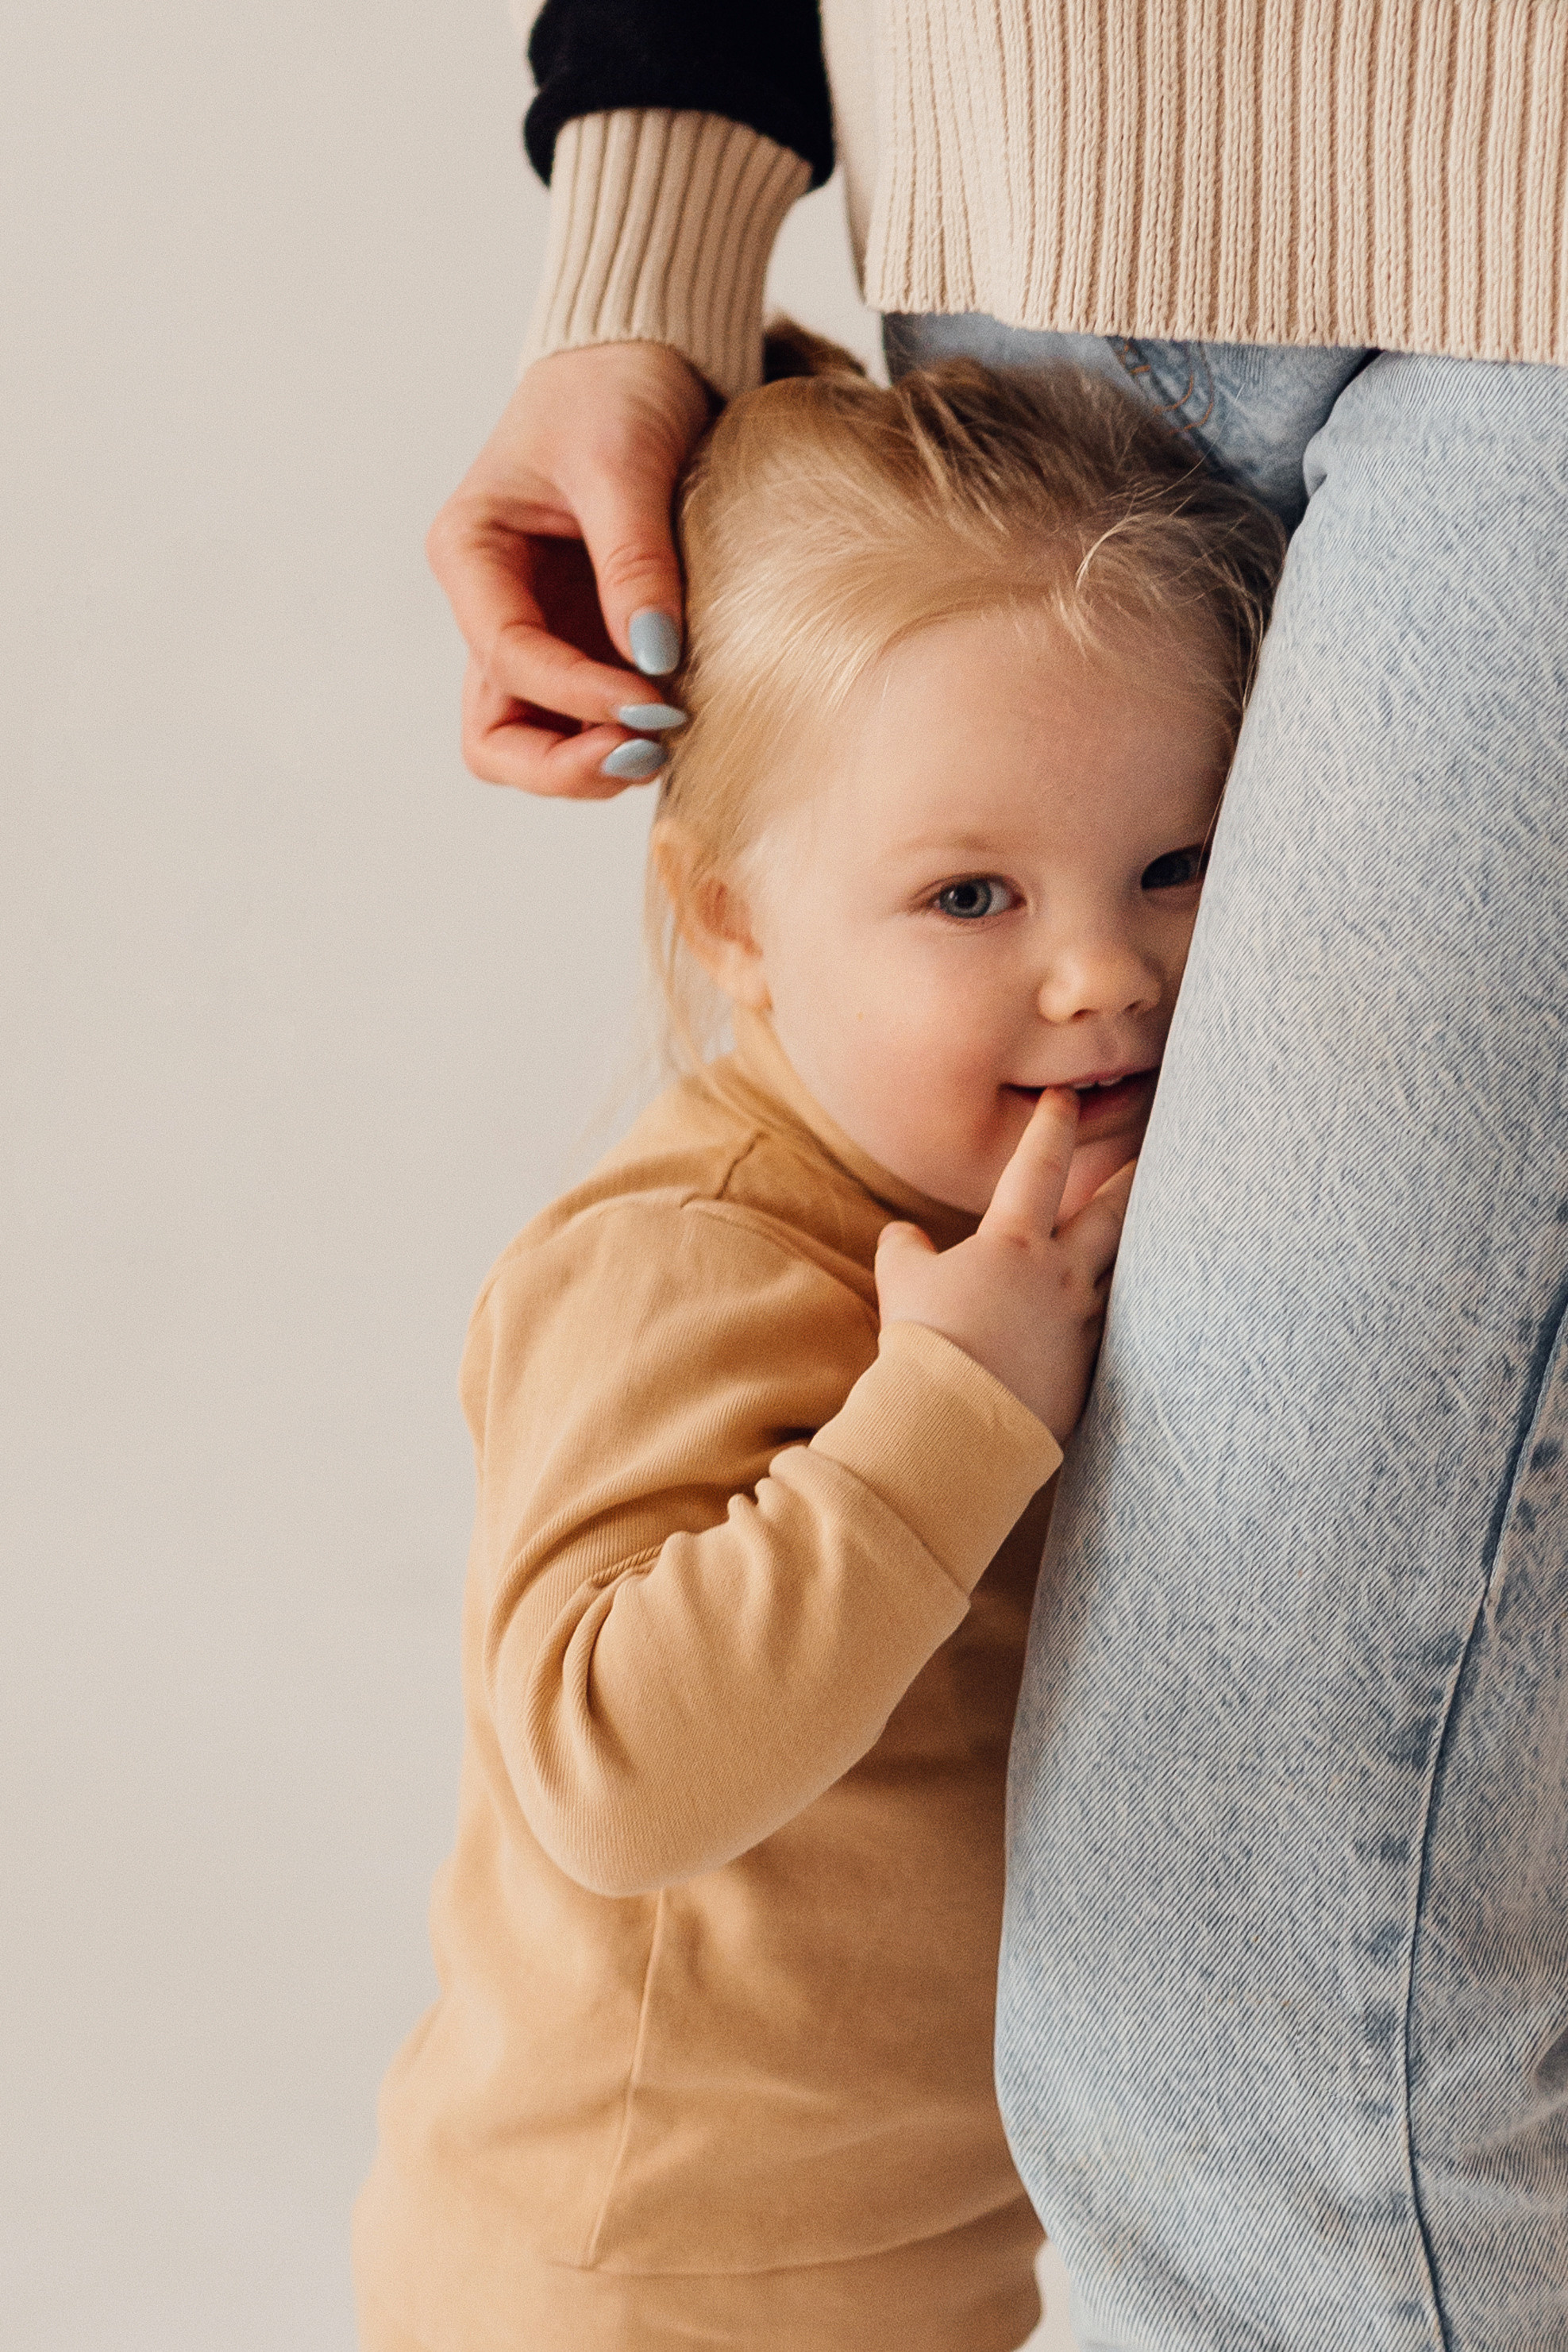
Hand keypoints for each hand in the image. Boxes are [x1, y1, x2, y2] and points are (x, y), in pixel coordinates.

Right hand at [426, 343, 713, 797]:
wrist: (648, 355)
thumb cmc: (617, 388)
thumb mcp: (622, 462)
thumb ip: (633, 561)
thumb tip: (654, 659)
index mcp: (471, 555)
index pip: (506, 657)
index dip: (576, 695)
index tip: (654, 702)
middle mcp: (493, 607)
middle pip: (496, 736)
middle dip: (562, 762)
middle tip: (644, 752)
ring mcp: (540, 634)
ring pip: (537, 744)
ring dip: (593, 763)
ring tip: (666, 740)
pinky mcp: (587, 645)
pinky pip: (590, 722)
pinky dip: (624, 736)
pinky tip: (676, 719)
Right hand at [874, 1090, 1135, 1443]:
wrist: (954, 1419)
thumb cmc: (924, 1341)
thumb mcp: (901, 1284)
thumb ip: (905, 1250)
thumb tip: (903, 1234)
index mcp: (1015, 1242)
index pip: (1040, 1166)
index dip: (1053, 1125)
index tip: (1065, 1097)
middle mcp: (1063, 1275)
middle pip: (1111, 1214)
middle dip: (1130, 1179)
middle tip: (1152, 1156)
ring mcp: (1083, 1323)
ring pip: (1125, 1273)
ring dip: (1139, 1249)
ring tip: (1157, 1234)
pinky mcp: (1090, 1370)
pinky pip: (1113, 1331)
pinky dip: (1123, 1317)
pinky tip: (1135, 1316)